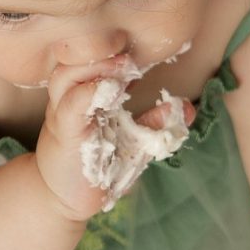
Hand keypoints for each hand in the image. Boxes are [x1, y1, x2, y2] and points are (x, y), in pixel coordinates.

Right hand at [35, 55, 194, 222]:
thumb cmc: (97, 167)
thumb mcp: (132, 142)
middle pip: (73, 60)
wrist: (64, 200)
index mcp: (82, 96)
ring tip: (124, 66)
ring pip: (66, 77)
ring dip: (97, 67)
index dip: (111, 50)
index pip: (89, 60)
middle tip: (129, 52)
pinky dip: (90, 94)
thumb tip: (185, 108)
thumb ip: (154, 123)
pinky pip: (72, 107)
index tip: (137, 48)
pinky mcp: (65, 136)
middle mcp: (68, 100)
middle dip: (102, 50)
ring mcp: (63, 116)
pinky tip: (113, 90)